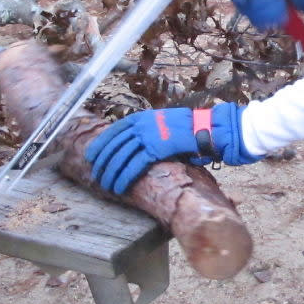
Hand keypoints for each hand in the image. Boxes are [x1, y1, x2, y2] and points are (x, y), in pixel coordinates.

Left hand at [85, 102, 257, 194]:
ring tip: (104, 183)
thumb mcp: (169, 127)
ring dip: (110, 171)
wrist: (211, 130)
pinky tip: (118, 185)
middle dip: (102, 159)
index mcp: (146, 118)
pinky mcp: (157, 147)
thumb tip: (143, 148)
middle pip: (115, 143)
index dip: (103, 143)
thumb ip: (154, 134)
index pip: (116, 130)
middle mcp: (144, 124)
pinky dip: (124, 176)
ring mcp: (150, 134)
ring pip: (121, 155)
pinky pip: (134, 164)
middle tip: (95, 173)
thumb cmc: (194, 132)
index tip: (93, 154)